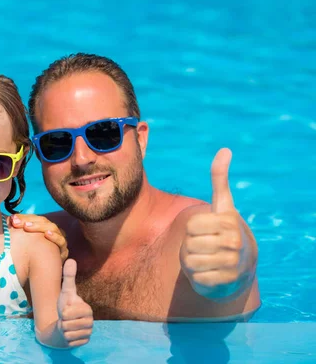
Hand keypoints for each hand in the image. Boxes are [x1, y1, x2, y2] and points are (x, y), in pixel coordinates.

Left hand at [10, 214, 68, 261]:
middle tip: (17, 224)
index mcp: (42, 229)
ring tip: (28, 227)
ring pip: (53, 228)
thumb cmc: (29, 261)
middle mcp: (52, 233)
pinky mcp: (63, 252)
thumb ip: (17, 232)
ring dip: (40, 227)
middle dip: (30, 221)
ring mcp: (58, 241)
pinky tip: (47, 234)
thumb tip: (8, 220)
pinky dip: (55, 237)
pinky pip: (61, 242)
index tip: (13, 219)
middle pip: (44, 221)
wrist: (39, 279)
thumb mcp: (21, 246)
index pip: (34, 218)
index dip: (24, 217)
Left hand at [57, 259, 92, 346]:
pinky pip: (70, 342)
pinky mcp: (84, 342)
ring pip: (68, 334)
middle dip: (63, 322)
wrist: (65, 322)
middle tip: (66, 319)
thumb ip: (69, 277)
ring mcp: (88, 333)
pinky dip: (67, 339)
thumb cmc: (66, 305)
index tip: (66, 310)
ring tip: (67, 325)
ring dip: (64, 331)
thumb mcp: (66, 291)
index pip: (68, 313)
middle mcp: (91, 322)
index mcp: (88, 309)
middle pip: (67, 324)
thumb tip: (71, 259)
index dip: (63, 312)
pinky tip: (70, 334)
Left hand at [181, 148, 247, 295]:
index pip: (191, 225)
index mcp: (229, 221)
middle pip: (189, 243)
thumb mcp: (222, 204)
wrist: (239, 264)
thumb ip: (219, 178)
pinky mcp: (226, 281)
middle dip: (190, 246)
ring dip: (191, 261)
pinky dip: (197, 276)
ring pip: (191, 261)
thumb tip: (225, 149)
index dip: (192, 228)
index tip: (205, 229)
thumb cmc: (223, 229)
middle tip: (203, 246)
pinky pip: (196, 277)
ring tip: (205, 258)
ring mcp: (232, 262)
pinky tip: (209, 272)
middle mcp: (234, 241)